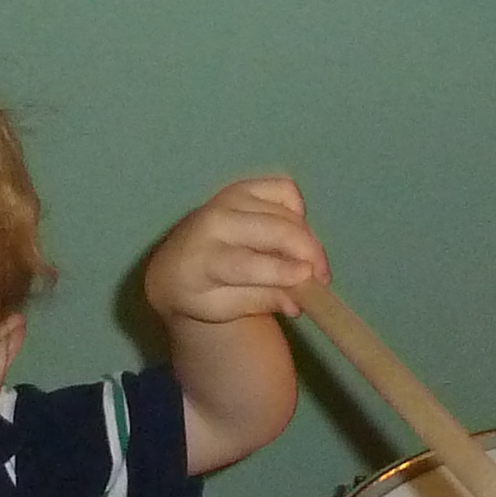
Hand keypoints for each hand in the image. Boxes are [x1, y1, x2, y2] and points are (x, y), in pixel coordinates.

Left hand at [143, 174, 328, 327]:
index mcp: (203, 257)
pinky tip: (290, 233)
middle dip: (309, 252)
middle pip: (275, 230)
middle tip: (323, 279)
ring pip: (286, 212)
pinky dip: (296, 210)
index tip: (311, 280)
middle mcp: (215, 220)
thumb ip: (260, 302)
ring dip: (308, 238)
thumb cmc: (198, 293)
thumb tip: (297, 303)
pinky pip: (285, 190)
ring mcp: (230, 198)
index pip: (247, 262)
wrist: (171, 264)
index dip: (283, 270)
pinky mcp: (244, 187)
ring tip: (309, 264)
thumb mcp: (221, 309)